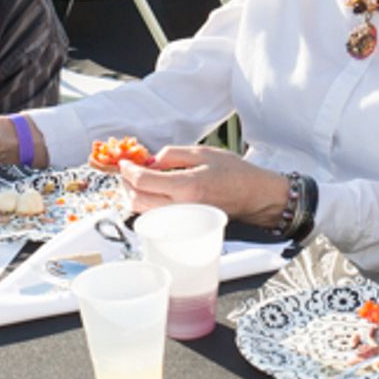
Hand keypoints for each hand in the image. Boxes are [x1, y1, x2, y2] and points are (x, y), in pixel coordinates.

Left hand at [118, 145, 288, 224]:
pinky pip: (155, 216)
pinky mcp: (183, 225)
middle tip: (127, 170)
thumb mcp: (203, 153)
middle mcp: (181, 208)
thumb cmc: (234, 173)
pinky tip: (151, 191)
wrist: (253, 196)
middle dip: (126, 183)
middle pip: (137, 200)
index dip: (128, 170)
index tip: (124, 162)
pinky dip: (146, 203)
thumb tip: (149, 161)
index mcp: (186, 187)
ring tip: (138, 179)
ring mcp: (181, 220)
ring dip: (133, 194)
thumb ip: (172, 154)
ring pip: (143, 211)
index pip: (143, 181)